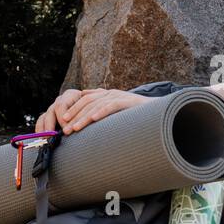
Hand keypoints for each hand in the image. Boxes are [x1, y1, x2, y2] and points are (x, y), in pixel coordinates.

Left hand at [35, 88, 150, 134]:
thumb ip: (103, 118)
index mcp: (106, 95)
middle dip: (74, 115)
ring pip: (96, 104)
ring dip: (83, 117)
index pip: (84, 99)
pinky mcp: (128, 101)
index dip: (72, 110)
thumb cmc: (137, 119)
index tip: (62, 122)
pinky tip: (93, 119)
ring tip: (74, 129)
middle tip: (64, 130)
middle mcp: (110, 93)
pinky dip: (101, 112)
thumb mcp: (116, 117)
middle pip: (86, 101)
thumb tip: (87, 129)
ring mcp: (119, 96)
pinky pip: (111, 105)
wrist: (160, 112)